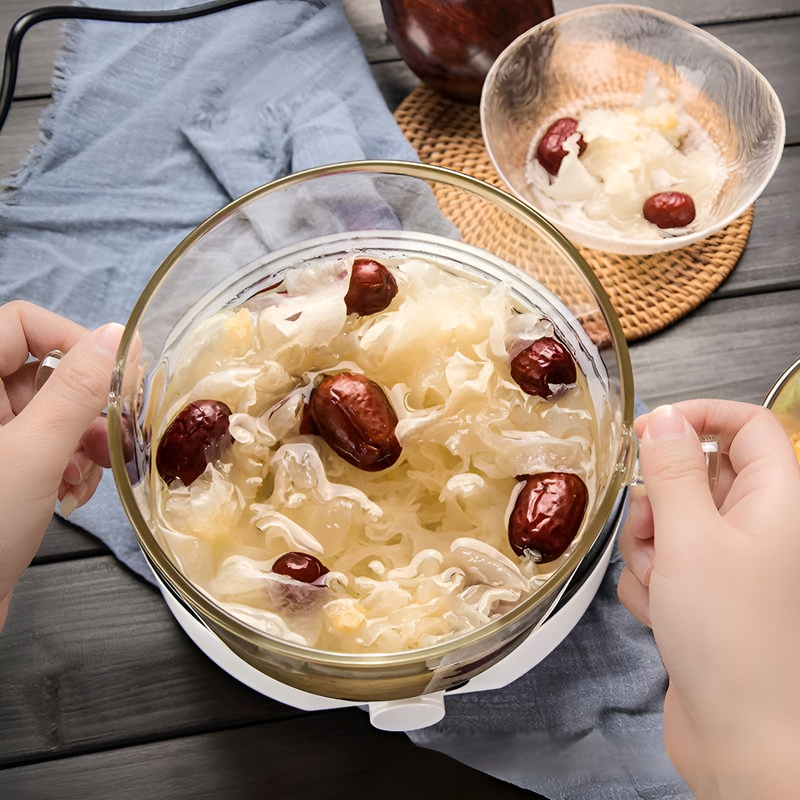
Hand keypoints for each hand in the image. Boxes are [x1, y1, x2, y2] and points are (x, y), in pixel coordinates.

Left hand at [0, 301, 122, 629]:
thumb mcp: (36, 453)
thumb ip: (78, 390)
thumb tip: (119, 336)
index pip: (21, 323)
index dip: (72, 340)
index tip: (117, 376)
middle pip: (42, 370)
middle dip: (84, 407)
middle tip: (111, 438)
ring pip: (50, 411)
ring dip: (81, 442)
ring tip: (86, 476)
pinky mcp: (0, 465)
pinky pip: (44, 443)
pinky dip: (67, 464)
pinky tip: (71, 493)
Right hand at [618, 400, 799, 797]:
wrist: (739, 733)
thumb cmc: (730, 636)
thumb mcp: (690, 536)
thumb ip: (672, 470)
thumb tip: (665, 418)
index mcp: (777, 499)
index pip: (746, 424)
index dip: (698, 416)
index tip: (649, 430)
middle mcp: (759, 525)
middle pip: (699, 473)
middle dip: (659, 498)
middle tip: (652, 529)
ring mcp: (732, 561)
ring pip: (672, 519)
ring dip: (649, 545)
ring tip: (661, 583)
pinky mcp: (706, 592)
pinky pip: (665, 561)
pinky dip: (652, 579)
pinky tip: (661, 611)